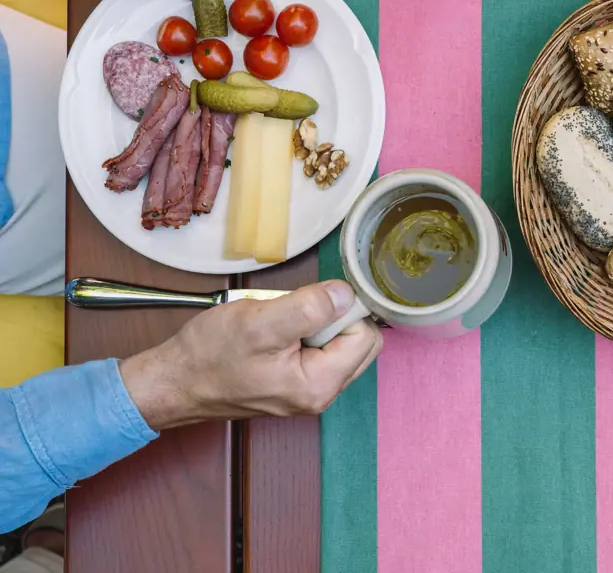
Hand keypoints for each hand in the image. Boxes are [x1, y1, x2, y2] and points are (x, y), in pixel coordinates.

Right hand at [118, 281, 381, 429]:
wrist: (173, 381)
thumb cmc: (208, 356)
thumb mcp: (260, 322)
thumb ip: (310, 307)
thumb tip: (348, 295)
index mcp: (320, 386)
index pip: (365, 336)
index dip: (342, 311)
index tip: (307, 304)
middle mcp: (321, 394)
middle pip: (358, 341)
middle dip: (331, 317)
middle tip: (290, 314)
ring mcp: (308, 389)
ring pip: (336, 342)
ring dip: (313, 322)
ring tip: (277, 323)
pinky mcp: (295, 381)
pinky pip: (315, 347)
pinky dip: (299, 331)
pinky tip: (272, 331)